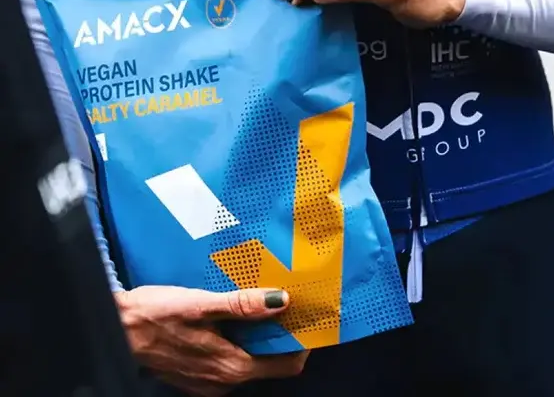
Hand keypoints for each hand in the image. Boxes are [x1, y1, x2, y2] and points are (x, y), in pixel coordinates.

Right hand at [116, 286, 307, 395]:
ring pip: (249, 358)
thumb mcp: (202, 304)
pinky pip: (230, 358)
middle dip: (281, 333)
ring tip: (261, 301)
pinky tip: (233, 314)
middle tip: (287, 300)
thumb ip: (242, 304)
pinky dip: (238, 339)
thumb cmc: (157, 314)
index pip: (286, 365)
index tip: (307, 315)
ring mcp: (209, 381)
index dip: (301, 342)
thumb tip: (282, 300)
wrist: (116, 328)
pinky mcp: (197, 374)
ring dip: (258, 334)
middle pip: (269, 361)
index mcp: (232, 367)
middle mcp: (224, 381)